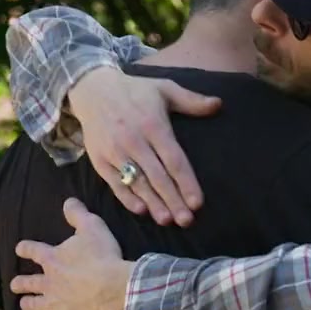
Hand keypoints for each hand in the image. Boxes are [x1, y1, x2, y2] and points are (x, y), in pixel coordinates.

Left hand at [10, 198, 133, 309]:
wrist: (115, 287)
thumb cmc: (104, 256)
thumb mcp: (92, 226)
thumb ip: (77, 214)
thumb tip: (68, 201)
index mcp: (52, 259)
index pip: (31, 250)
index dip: (24, 248)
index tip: (19, 248)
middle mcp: (48, 282)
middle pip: (26, 283)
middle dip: (20, 283)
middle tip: (16, 283)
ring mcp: (54, 305)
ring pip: (32, 305)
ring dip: (28, 304)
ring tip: (25, 304)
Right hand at [68, 66, 220, 226]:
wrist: (92, 89)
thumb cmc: (135, 90)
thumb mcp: (164, 88)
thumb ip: (191, 100)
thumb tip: (218, 105)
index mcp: (153, 124)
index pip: (174, 159)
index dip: (186, 183)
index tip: (197, 203)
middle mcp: (134, 140)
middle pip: (157, 176)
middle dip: (173, 200)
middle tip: (186, 220)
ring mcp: (115, 151)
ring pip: (137, 182)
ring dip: (153, 203)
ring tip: (167, 221)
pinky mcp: (99, 159)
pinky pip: (115, 183)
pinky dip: (127, 198)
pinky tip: (141, 210)